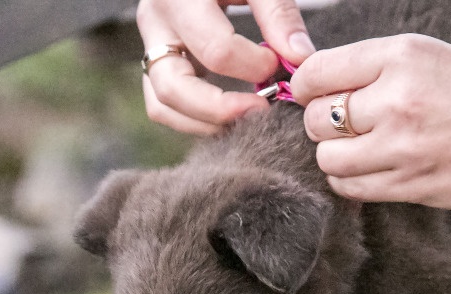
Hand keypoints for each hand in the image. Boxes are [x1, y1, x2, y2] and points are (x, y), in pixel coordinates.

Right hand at [137, 0, 314, 134]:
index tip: (280, 67)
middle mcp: (155, 24)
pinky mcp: (157, 63)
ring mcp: (151, 46)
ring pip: (163, 105)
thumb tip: (299, 58)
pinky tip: (231, 113)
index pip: (216, 50)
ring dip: (206, 122)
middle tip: (261, 110)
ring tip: (247, 117)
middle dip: (221, 110)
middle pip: (174, 88)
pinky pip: (165, 106)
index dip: (253, 67)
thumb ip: (278, 14)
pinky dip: (197, 119)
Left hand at [290, 34, 450, 208]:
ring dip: (335, 157)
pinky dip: (350, 181)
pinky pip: (350, 187)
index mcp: (400, 56)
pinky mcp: (411, 184)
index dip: (306, 88)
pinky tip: (372, 171)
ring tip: (362, 151)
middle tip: (348, 126)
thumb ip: (374, 69)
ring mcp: (402, 145)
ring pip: (327, 158)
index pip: (314, 74)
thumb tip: (316, 85)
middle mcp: (395, 98)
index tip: (315, 95)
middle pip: (314, 119)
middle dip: (323, 124)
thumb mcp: (431, 57)